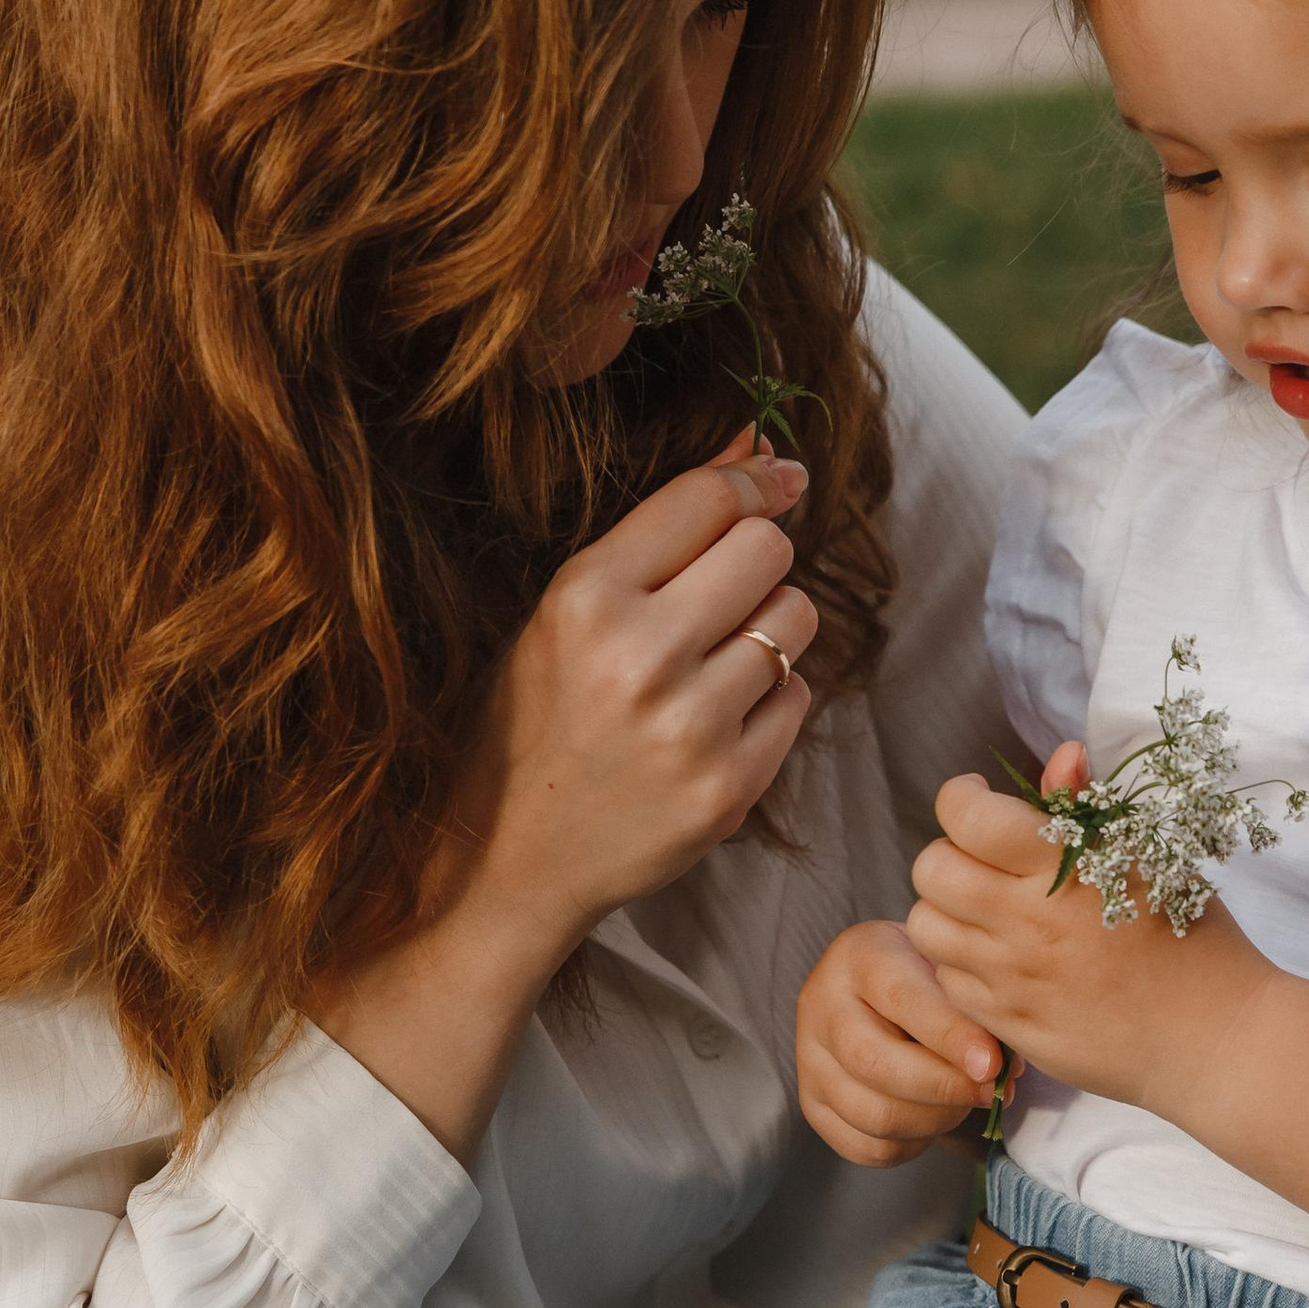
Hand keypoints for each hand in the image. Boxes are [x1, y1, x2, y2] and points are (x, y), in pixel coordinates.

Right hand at [318, 438, 815, 1155]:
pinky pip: (799, 696)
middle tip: (722, 593)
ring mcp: (690, 728)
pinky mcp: (730, 788)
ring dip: (769, 629)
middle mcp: (639, 657)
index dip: (755, 478)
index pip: (708, 500)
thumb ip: (659, 534)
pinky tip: (716, 720)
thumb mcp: (561, 614)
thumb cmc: (532, 724)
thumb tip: (760, 444)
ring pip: (796, 619)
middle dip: (757, 559)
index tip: (781, 477)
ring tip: (713, 662)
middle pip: (768, 549)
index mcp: (584, 598)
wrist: (509, 863)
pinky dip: (771, 698)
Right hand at [798, 921, 1004, 1166]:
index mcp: (859, 957)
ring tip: (964, 1102)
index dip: (950, 1037)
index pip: (901, 999)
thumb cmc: (925, 975)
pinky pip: (867, 1147)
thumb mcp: (946, 968)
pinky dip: (912, 1143)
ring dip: (933, 1119)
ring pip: (873, 1114)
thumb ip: (969, 1007)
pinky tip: (933, 1118)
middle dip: (944, 1087)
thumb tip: (1002, 1068)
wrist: (879, 987)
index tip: (992, 1064)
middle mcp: (821, 1007)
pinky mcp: (813, 1105)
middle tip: (991, 1091)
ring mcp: (809, 1060)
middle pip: (875, 1065)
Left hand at [904, 751, 1244, 1110]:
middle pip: (931, 868)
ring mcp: (1013, 978)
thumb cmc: (1192, 937)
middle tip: (983, 860)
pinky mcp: (1008, 1024)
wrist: (1214, 1037)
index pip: (964, 815)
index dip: (963, 798)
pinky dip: (962, 963)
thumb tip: (1062, 755)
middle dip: (950, 853)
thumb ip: (1090, 807)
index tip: (982, 802)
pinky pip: (948, 981)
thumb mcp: (1150, 857)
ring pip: (926, 926)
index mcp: (1064, 866)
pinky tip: (1001, 959)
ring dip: (948, 910)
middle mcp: (1027, 920)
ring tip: (985, 912)